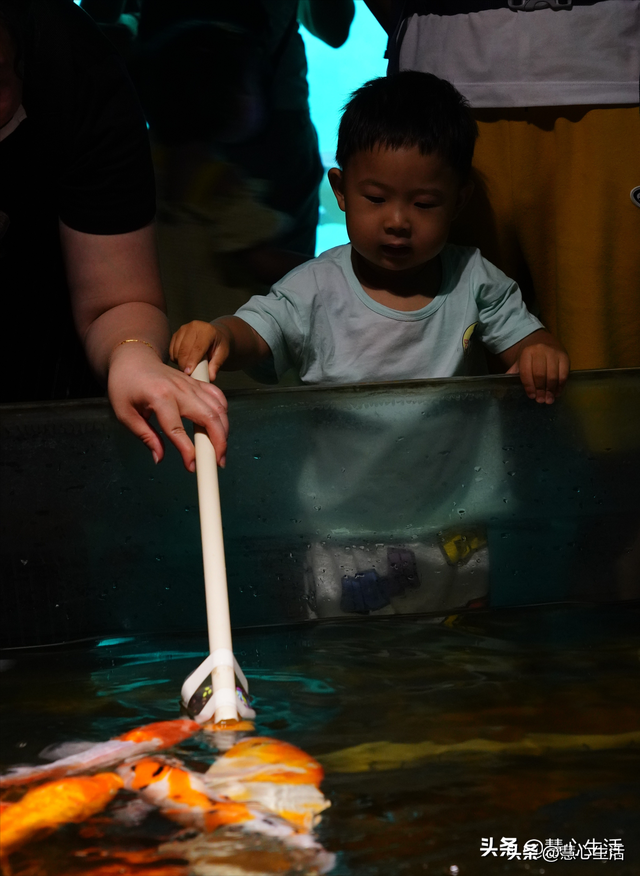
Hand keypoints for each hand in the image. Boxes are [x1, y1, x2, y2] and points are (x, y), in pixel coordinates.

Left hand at [108, 342, 228, 469]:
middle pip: (208, 417)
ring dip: (224, 431)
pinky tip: (221, 426)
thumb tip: (159, 458)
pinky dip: (223, 412)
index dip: (187, 450)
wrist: (132, 359)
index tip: (191, 467)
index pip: (177, 429)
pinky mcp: (196, 382)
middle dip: (218, 442)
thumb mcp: (125, 413)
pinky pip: (218, 396)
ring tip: (220, 450)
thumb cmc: (125, 386)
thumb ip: (145, 436)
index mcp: (159, 397)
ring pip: (218, 407)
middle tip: (218, 463)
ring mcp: (191, 384)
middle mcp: (179, 389)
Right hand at [169, 320, 230, 381]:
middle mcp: (193, 327)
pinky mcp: (176, 333)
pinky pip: (171, 350)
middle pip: (184, 349)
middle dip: (184, 364)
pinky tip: (184, 360)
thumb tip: (210, 377)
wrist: (212, 334)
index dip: (191, 361)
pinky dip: (175, 358)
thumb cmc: (217, 345)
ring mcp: (183, 329)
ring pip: (176, 350)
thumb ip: (216, 365)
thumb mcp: (223, 354)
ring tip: (189, 366)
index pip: (197, 348)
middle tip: (188, 375)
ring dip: (179, 362)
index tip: (188, 372)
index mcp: (207, 330)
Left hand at [507, 339, 569, 403]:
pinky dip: (560, 385)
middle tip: (541, 401)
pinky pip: (564, 374)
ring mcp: (554, 353)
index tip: (531, 396)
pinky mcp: (565, 357)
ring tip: (549, 400)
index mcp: (527, 353)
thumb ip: (512, 374)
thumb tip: (499, 393)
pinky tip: (557, 393)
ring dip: (551, 390)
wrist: (543, 340)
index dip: (529, 386)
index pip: (526, 372)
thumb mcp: (519, 363)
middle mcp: (540, 351)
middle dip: (540, 390)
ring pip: (553, 375)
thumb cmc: (529, 357)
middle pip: (540, 374)